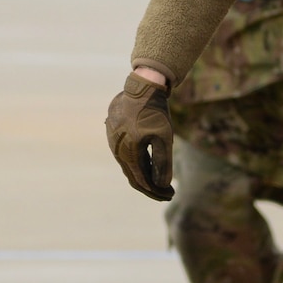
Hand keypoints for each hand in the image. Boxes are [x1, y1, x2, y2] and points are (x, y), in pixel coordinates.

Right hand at [105, 70, 174, 200]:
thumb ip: (163, 162)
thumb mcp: (163, 136)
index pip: (141, 181)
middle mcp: (117, 149)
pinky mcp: (114, 134)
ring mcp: (113, 141)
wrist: (141, 87)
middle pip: (133, 176)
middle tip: (167, 193)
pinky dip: (138, 163)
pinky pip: (125, 154)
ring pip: (129, 166)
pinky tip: (148, 164)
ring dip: (144, 175)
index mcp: (128, 152)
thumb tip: (162, 185)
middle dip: (151, 187)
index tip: (169, 195)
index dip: (156, 191)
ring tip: (159, 181)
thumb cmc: (154, 111)